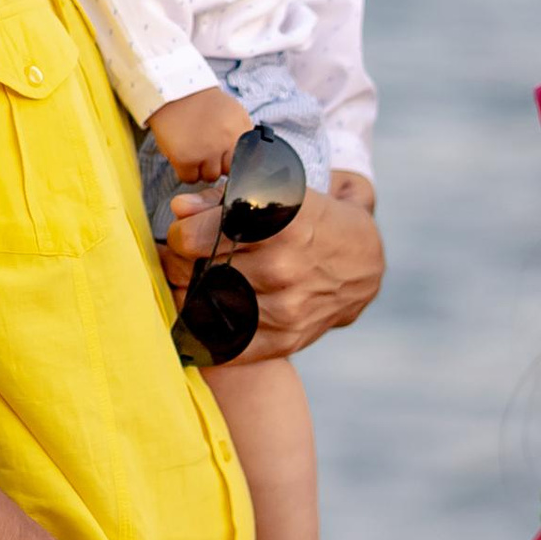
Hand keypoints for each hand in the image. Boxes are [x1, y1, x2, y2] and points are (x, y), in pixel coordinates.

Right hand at [145, 85, 251, 184]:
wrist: (174, 90)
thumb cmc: (201, 102)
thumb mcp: (232, 112)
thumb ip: (241, 133)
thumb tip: (245, 155)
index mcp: (240, 128)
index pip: (246, 159)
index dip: (232, 159)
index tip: (224, 154)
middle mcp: (226, 141)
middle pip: (228, 170)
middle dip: (218, 164)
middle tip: (206, 151)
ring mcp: (206, 151)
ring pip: (210, 176)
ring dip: (202, 168)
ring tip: (194, 152)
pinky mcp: (186, 158)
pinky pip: (190, 178)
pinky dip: (186, 172)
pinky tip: (183, 157)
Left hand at [162, 180, 384, 357]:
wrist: (362, 261)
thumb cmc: (309, 219)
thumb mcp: (274, 193)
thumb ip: (221, 197)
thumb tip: (179, 208)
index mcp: (276, 222)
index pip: (195, 237)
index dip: (180, 234)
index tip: (186, 233)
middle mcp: (282, 266)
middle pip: (197, 274)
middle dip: (180, 265)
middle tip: (182, 260)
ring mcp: (285, 307)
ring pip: (207, 310)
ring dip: (190, 298)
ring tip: (194, 283)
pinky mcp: (287, 339)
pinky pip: (228, 346)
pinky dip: (206, 335)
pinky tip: (204, 316)